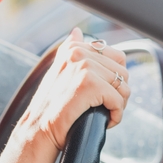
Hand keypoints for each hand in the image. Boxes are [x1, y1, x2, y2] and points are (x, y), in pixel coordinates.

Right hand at [16, 28, 130, 150]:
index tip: (105, 93)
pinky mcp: (88, 84)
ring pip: (123, 87)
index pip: (117, 57)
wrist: (38, 130)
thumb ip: (70, 50)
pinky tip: (107, 121)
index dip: (116, 78)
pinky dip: (116, 115)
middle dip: (120, 93)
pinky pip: (118, 100)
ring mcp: (83, 67)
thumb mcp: (59, 72)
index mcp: (74, 48)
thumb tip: (76, 31)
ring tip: (106, 114)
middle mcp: (78, 53)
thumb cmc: (50, 107)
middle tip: (107, 108)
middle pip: (123, 72)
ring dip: (119, 105)